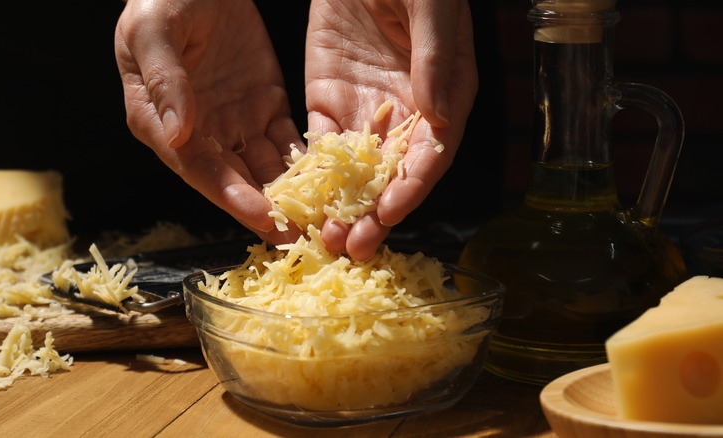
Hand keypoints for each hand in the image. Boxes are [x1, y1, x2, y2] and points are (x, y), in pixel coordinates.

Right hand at [114, 0, 302, 243]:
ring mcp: (234, 122)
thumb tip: (177, 132)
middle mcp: (198, 132)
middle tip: (298, 235)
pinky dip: (305, 163)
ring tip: (319, 219)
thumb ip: (164, 80)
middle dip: (265, 209)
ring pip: (263, 168)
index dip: (229, 195)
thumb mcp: (153, 30)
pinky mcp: (265, 107)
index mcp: (159, 121)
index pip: (198, 168)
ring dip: (289, 195)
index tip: (261, 215)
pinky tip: (328, 182)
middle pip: (233, 180)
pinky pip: (286, 142)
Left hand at [306, 0, 477, 259]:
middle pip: (392, 175)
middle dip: (373, 213)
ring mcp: (365, 108)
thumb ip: (437, 60)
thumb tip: (438, 117)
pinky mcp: (327, 98)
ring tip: (322, 237)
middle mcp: (406, 112)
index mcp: (444, 96)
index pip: (430, 155)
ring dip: (341, 206)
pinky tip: (299, 201)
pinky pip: (320, 144)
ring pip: (354, 170)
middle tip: (352, 247)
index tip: (387, 213)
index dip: (411, 188)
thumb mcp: (431, 6)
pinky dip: (311, 175)